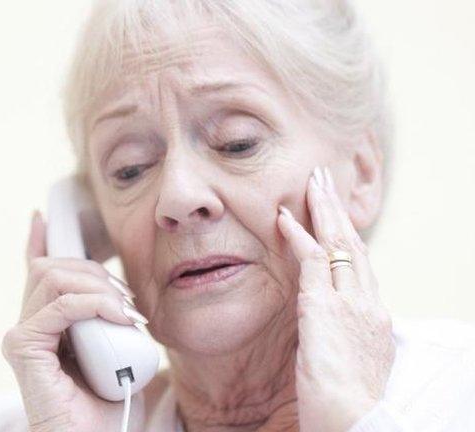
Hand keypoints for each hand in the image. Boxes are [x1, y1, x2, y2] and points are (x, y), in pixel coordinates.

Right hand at [1, 211, 147, 431]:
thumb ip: (110, 321)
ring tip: (126, 312)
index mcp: (47, 326)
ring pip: (53, 277)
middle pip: (51, 267)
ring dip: (97, 286)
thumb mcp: (118, 350)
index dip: (37, 241)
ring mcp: (22, 336)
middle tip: (128, 301)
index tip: (41, 216)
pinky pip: (60, 305)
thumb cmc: (110, 406)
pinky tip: (117, 317)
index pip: (35, 273)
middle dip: (94, 270)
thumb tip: (122, 296)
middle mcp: (28, 327)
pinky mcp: (23, 347)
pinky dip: (94, 304)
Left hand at [277, 166, 395, 431]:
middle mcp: (367, 303)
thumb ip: (343, 338)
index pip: (360, 266)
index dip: (348, 237)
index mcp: (375, 318)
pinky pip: (311, 260)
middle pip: (353, 244)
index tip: (337, 217)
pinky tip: (284, 217)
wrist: (356, 421)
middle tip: (326, 181)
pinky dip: (298, 235)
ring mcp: (349, 302)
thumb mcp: (354, 364)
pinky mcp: (325, 307)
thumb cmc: (352, 405)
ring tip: (310, 182)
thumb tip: (329, 332)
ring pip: (337, 243)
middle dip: (338, 210)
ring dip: (322, 209)